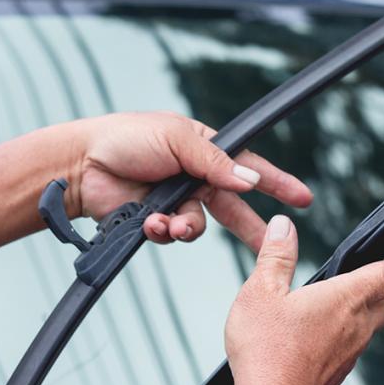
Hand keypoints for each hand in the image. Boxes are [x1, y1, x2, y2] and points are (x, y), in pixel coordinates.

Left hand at [77, 112, 311, 248]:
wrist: (80, 165)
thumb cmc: (126, 138)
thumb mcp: (178, 139)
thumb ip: (216, 162)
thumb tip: (248, 182)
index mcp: (206, 151)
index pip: (250, 167)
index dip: (277, 183)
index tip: (303, 198)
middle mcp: (196, 177)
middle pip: (234, 207)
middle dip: (252, 228)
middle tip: (270, 246)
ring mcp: (177, 200)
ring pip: (201, 226)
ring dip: (189, 227)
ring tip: (171, 224)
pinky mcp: (158, 220)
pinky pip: (175, 234)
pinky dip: (165, 231)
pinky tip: (151, 222)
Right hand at [225, 215, 383, 384]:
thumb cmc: (267, 352)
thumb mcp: (261, 292)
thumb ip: (276, 257)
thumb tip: (283, 228)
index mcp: (346, 298)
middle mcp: (356, 326)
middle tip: (380, 274)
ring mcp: (350, 352)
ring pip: (370, 326)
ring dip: (364, 311)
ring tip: (343, 302)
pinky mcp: (338, 372)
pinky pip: (353, 347)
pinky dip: (347, 334)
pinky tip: (323, 334)